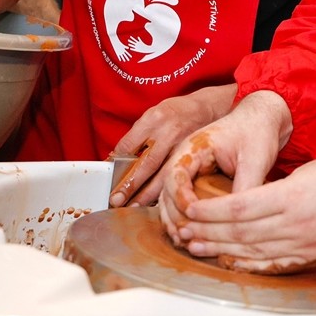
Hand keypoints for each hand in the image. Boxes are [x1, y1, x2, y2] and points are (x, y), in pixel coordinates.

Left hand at [109, 84, 237, 207]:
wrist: (206, 109)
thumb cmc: (176, 114)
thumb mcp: (152, 115)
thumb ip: (137, 136)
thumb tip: (117, 160)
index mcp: (154, 119)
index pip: (130, 144)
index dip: (117, 163)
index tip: (109, 178)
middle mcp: (169, 132)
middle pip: (147, 163)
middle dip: (131, 184)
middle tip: (117, 200)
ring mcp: (184, 146)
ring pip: (164, 175)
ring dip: (148, 194)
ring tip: (134, 206)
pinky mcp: (194, 157)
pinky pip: (178, 176)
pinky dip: (167, 190)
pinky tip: (158, 201)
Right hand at [158, 91, 291, 242]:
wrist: (261, 119)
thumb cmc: (256, 132)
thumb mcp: (255, 158)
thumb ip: (245, 185)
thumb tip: (240, 218)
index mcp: (194, 147)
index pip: (175, 175)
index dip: (180, 199)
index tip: (193, 216)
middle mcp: (185, 159)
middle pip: (166, 192)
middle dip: (174, 217)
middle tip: (186, 238)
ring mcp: (188, 170)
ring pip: (170, 200)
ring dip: (175, 222)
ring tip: (185, 242)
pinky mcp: (195, 181)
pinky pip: (182, 202)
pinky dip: (183, 219)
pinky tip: (191, 236)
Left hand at [173, 153, 315, 273]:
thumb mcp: (306, 171)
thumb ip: (275, 189)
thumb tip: (243, 205)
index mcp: (292, 195)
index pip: (239, 208)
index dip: (210, 211)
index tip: (190, 209)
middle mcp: (296, 223)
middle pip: (240, 232)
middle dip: (207, 232)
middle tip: (183, 231)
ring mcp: (305, 244)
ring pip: (253, 251)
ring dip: (221, 250)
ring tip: (196, 247)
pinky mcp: (313, 257)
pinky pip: (275, 265)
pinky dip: (250, 265)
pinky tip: (232, 262)